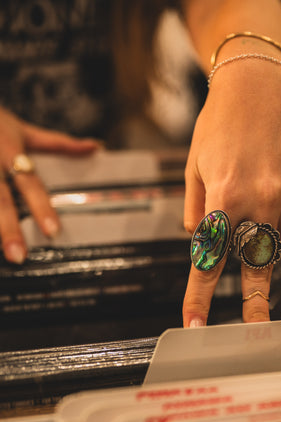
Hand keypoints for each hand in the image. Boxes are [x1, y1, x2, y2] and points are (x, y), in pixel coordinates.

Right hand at [0, 107, 99, 263]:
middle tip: (19, 257)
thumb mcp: (24, 130)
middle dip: (8, 229)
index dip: (42, 208)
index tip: (53, 233)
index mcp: (10, 150)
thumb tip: (96, 147)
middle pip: (0, 200)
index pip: (30, 183)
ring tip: (1, 257)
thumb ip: (59, 144)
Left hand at [182, 59, 280, 326]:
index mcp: (226, 195)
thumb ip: (197, 209)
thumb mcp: (194, 165)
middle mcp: (261, 199)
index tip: (194, 323)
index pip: (211, 256)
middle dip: (256, 303)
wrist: (256, 80)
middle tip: (255, 337)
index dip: (200, 293)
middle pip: (258, 262)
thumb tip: (202, 241)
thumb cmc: (219, 121)